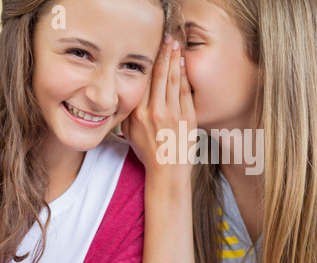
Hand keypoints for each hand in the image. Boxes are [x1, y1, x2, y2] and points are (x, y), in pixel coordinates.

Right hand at [121, 35, 195, 178]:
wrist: (168, 171)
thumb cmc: (147, 151)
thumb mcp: (129, 132)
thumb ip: (128, 110)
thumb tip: (128, 90)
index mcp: (138, 113)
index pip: (143, 80)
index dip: (148, 61)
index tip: (150, 48)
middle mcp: (155, 111)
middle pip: (159, 75)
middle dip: (163, 53)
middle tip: (166, 38)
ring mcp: (173, 114)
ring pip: (174, 79)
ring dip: (175, 59)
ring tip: (175, 45)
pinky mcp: (188, 117)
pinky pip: (186, 91)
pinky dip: (184, 75)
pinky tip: (183, 63)